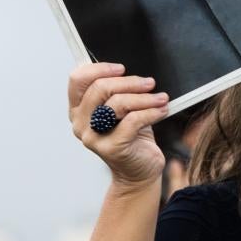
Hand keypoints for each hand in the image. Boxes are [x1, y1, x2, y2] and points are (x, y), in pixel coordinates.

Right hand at [69, 63, 168, 190]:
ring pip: (117, 103)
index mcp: (78, 108)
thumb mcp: (120, 109)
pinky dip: (151, 112)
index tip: (121, 69)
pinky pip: (133, 120)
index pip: (78, 79)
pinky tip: (162, 110)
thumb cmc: (131, 136)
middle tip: (149, 83)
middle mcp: (80, 122)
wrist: (139, 172)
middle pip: (101, 88)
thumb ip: (116, 90)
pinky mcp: (112, 148)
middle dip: (129, 82)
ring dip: (144, 97)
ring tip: (161, 98)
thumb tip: (128, 70)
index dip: (100, 68)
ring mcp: (93, 137)